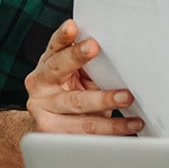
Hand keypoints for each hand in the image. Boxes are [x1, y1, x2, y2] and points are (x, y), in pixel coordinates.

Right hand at [24, 20, 142, 134]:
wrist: (45, 127)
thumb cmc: (67, 92)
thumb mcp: (73, 75)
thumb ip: (87, 65)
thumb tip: (120, 56)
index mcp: (46, 66)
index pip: (55, 50)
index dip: (64, 39)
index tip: (77, 30)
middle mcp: (39, 87)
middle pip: (68, 84)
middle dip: (90, 76)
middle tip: (122, 87)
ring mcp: (43, 114)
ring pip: (79, 112)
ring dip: (108, 110)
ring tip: (129, 103)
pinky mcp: (51, 137)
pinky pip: (85, 135)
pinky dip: (109, 132)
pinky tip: (127, 128)